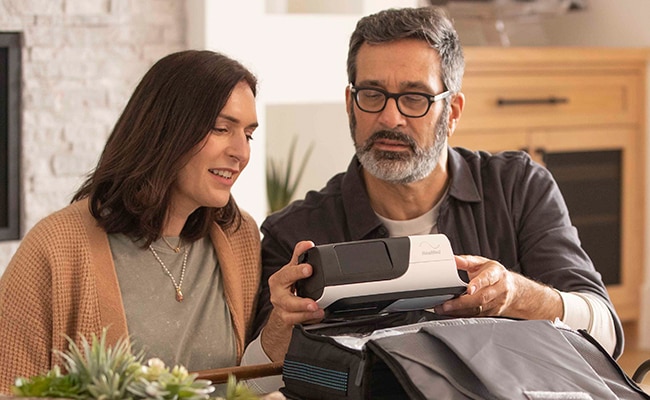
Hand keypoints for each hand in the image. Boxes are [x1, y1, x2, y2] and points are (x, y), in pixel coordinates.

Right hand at [261, 240, 324, 360]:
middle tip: (313, 302)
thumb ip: (299, 255)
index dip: (297, 271)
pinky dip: (308, 319)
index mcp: (279, 279)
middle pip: (286, 300)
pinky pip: (296, 322)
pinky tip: (318, 315)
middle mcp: (278, 295)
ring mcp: (281, 309)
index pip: (287, 274)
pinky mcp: (287, 320)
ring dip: (305, 313)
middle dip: (300, 302)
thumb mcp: (292, 269)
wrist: (281, 305)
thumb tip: (307, 244)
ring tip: (318, 310)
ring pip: (291, 314)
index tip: (309, 269)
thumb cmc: (287, 285)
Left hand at [433, 255, 562, 319]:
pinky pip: (477, 316)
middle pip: (481, 298)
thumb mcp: (482, 263)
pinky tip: (452, 314)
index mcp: (496, 274)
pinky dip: (463, 315)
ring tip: (443, 309)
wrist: (513, 289)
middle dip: (462, 303)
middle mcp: (499, 289)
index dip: (478, 284)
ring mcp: (497, 303)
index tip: (468, 289)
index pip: (488, 278)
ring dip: (459, 311)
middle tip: (446, 305)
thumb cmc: (494, 274)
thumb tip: (452, 259)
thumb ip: (466, 261)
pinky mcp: (492, 313)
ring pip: (478, 309)